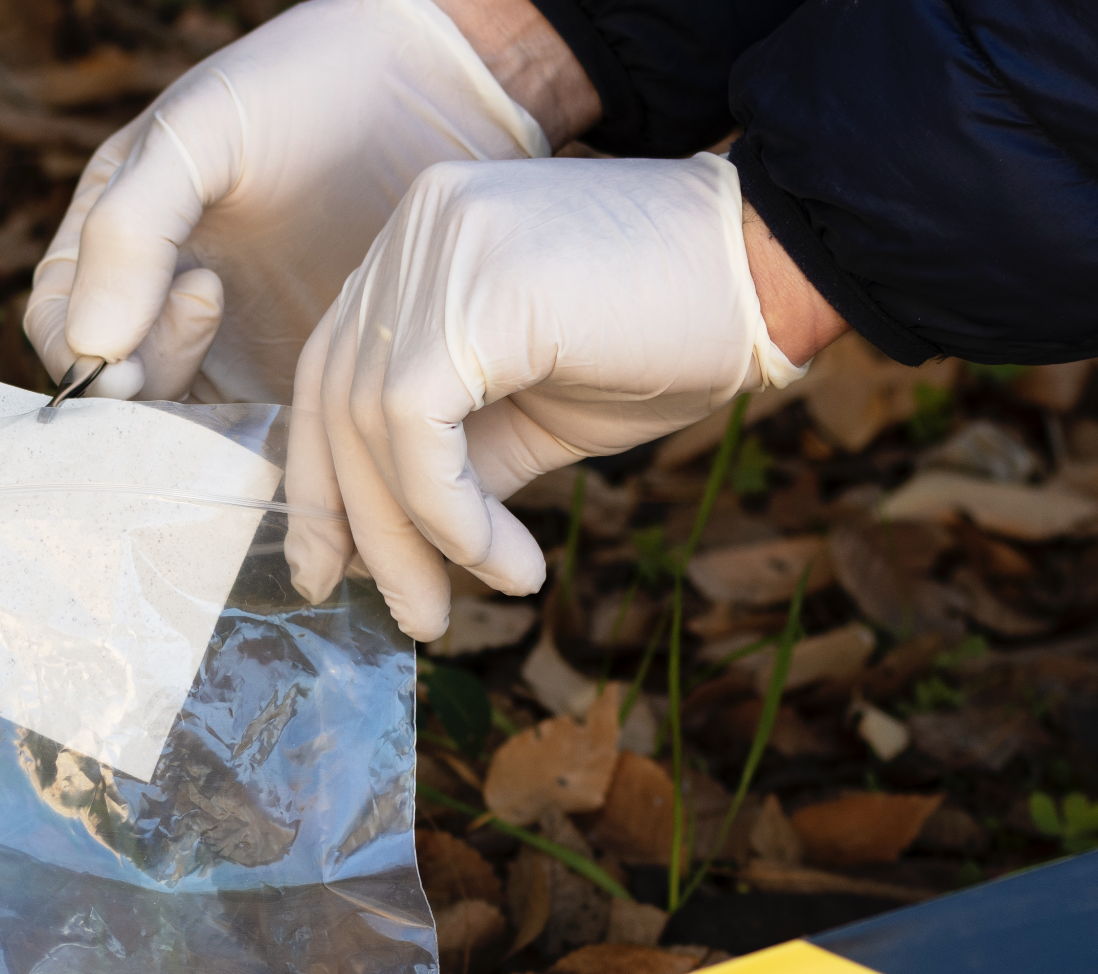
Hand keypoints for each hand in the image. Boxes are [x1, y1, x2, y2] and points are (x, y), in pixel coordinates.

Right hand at [22, 0, 553, 406]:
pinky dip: (254, 436)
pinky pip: (250, 436)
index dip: (82, 354)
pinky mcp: (289, 379)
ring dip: (196, 416)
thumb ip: (132, 229)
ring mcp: (225, 346)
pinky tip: (290, 386)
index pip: (59, 326)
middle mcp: (156, 301)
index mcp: (111, 238)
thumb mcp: (201, 132)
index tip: (135, 345)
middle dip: (141, 382)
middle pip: (111, 391)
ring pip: (176, 424)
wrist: (437, 88)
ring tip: (251, 324)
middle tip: (210, 306)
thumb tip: (91, 348)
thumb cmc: (307, 88)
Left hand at [282, 153, 808, 639]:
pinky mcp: (475, 291)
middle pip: (339, 402)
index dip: (321, 481)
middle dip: (360, 528)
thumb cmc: (664, 337)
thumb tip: (377, 549)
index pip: (332, 374)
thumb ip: (447, 460)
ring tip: (456, 607)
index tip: (331, 569)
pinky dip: (450, 516)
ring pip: (371, 425)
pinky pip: (418, 430)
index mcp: (414, 245)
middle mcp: (411, 231)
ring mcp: (438, 248)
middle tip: (408, 618)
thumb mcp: (528, 414)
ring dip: (413, 540)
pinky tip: (505, 562)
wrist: (777, 270)